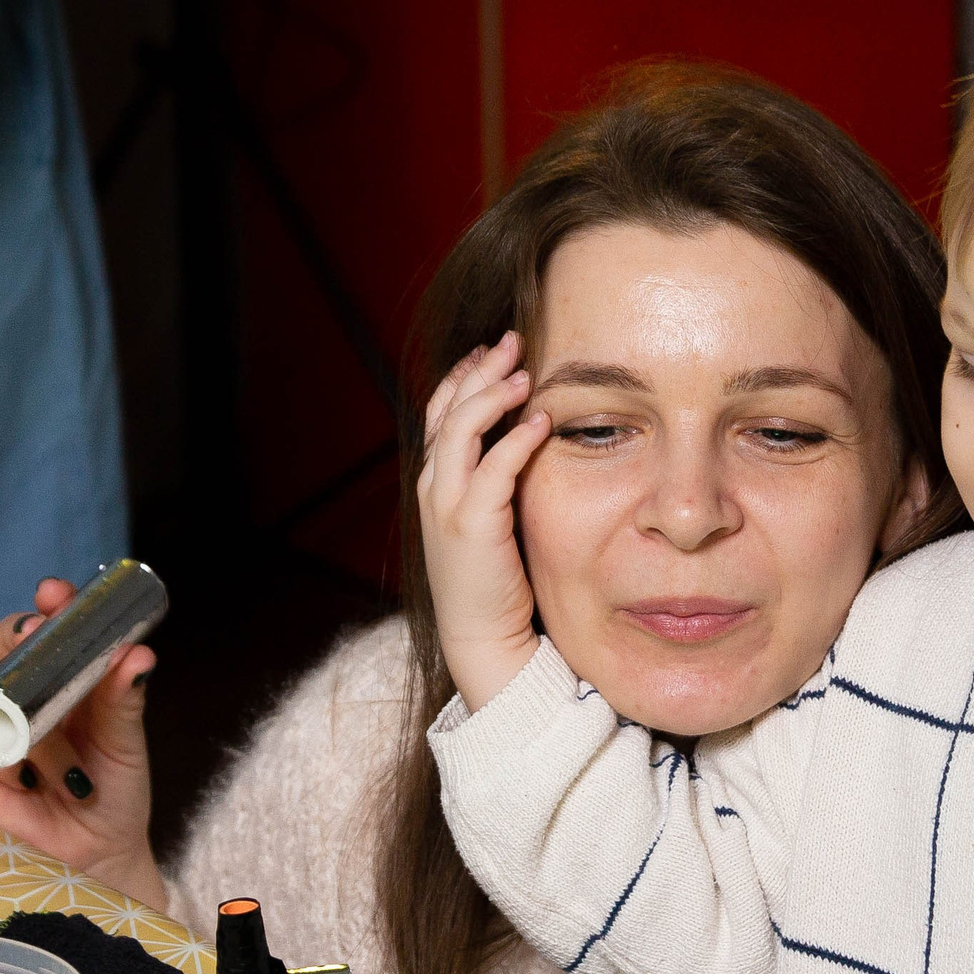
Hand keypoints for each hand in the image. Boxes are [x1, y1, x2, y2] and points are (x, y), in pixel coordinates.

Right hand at [0, 576, 170, 910]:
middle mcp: (20, 696)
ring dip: (34, 725)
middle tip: (43, 629)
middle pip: (4, 646)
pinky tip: (31, 779)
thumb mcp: (125, 745)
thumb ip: (124, 700)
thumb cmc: (112, 795)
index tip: (58, 594)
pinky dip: (1, 756)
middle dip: (22, 635)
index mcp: (59, 679)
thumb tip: (137, 657)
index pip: (45, 630)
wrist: (102, 859)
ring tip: (73, 768)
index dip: (50, 607)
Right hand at [415, 331, 551, 710]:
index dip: (463, 375)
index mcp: (435, 482)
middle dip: (478, 370)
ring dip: (493, 394)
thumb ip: (497, 478)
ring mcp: (447, 506)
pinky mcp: (472, 526)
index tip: (491, 350)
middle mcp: (433, 487)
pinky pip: (493, 470)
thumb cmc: (495, 576)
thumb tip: (527, 436)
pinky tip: (540, 421)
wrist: (481, 634)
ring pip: (461, 430)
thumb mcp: (488, 516)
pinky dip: (515, 441)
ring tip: (524, 371)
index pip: (440, 412)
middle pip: (447, 409)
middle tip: (511, 340)